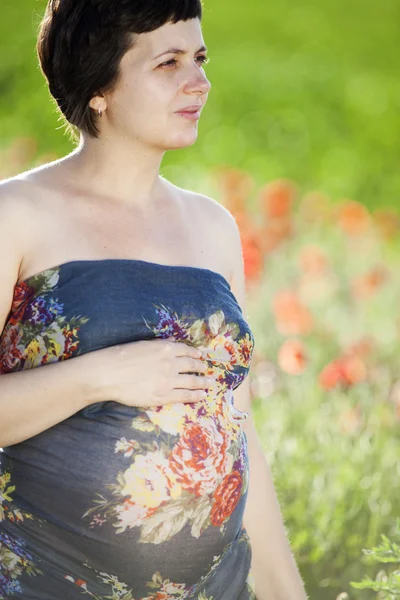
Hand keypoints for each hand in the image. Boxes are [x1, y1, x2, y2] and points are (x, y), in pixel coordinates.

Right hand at [94, 337, 211, 407]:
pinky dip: (196, 395)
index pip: (185, 350)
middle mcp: (170, 363)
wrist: (109, 374)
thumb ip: (160, 344)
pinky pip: (185, 396)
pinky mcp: (163, 396)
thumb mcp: (143, 344)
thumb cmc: (121, 357)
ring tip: (209, 383)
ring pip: (192, 381)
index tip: (200, 356)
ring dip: (203, 382)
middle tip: (206, 370)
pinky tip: (202, 395)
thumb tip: (172, 342)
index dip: (194, 353)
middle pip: (192, 365)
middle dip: (201, 367)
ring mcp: (168, 380)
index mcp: (165, 348)